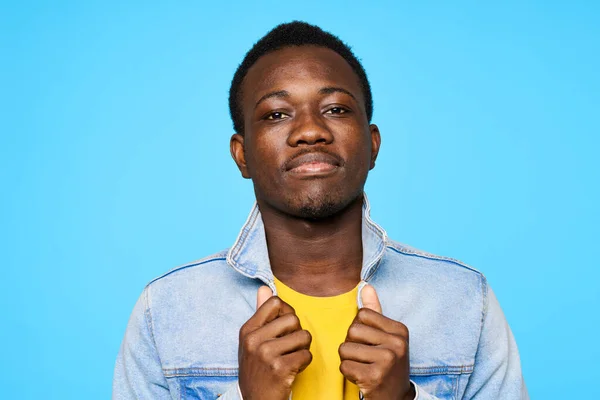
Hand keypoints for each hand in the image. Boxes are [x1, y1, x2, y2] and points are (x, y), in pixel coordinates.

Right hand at [238, 286, 312, 399]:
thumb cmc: (257, 368)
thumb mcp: (252, 341)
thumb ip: (261, 315)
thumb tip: (264, 288)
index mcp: (247, 330)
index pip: (275, 302)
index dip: (286, 313)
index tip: (283, 328)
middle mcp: (254, 340)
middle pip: (293, 318)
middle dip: (297, 332)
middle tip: (289, 347)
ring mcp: (266, 354)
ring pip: (303, 336)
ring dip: (302, 348)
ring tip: (291, 357)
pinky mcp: (280, 369)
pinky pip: (306, 355)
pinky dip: (304, 362)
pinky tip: (293, 369)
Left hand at [339, 285, 414, 399]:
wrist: (395, 398)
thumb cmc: (387, 364)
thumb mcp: (387, 337)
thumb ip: (375, 312)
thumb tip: (366, 286)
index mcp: (400, 330)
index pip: (362, 314)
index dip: (359, 329)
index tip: (370, 343)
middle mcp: (397, 344)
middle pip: (352, 330)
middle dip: (352, 344)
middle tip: (365, 357)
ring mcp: (387, 361)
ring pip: (345, 348)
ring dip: (348, 359)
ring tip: (363, 366)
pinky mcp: (374, 377)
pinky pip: (344, 366)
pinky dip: (348, 373)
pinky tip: (362, 377)